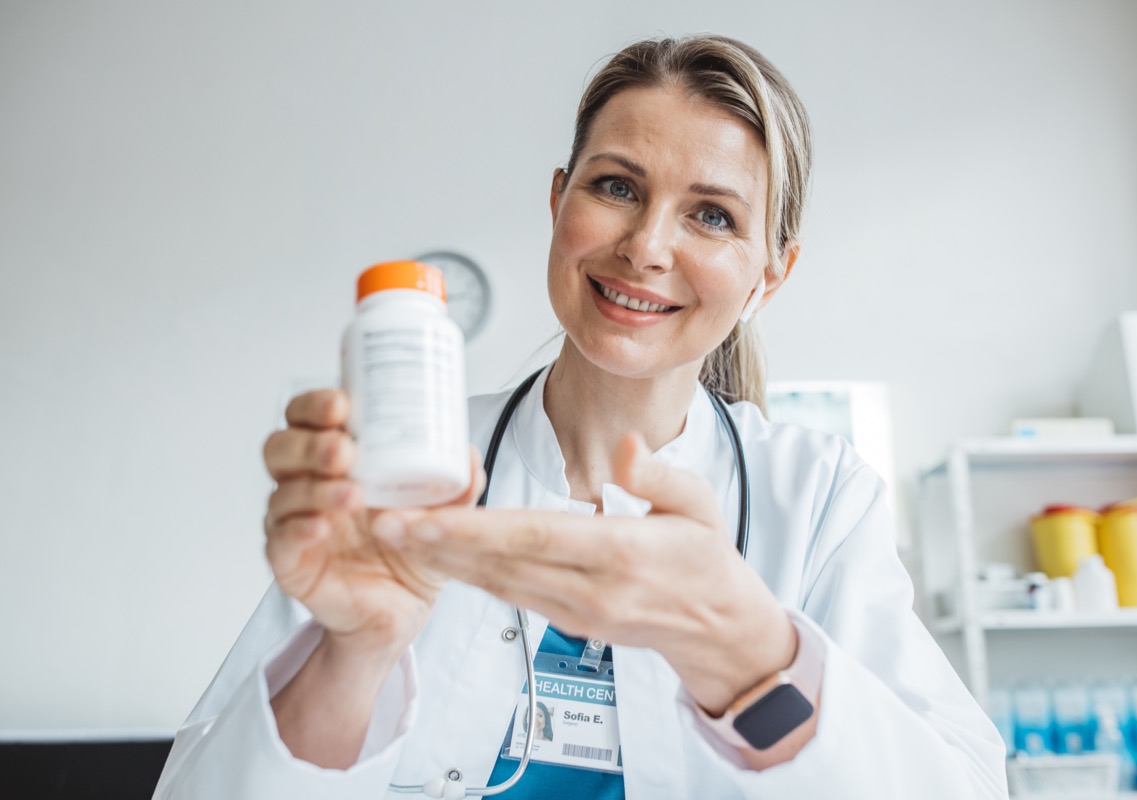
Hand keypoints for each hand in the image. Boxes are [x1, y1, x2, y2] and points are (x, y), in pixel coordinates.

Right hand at [262, 389, 485, 658]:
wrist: (403, 610)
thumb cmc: (410, 548)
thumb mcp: (442, 511)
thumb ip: (457, 485)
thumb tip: (469, 455)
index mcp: (336, 460)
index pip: (307, 417)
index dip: (316, 404)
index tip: (343, 404)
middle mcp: (307, 484)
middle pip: (281, 447)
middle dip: (310, 442)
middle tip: (346, 450)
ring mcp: (293, 522)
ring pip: (281, 492)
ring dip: (314, 487)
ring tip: (353, 494)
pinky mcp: (290, 562)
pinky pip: (279, 540)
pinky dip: (298, 528)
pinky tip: (321, 525)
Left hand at [373, 433, 796, 713]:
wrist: (717, 629)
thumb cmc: (707, 560)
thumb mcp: (702, 506)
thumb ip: (658, 477)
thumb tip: (623, 447)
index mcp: (623, 555)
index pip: (536, 538)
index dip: (474, 529)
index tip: (424, 517)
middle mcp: (591, 590)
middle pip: (502, 564)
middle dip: (438, 544)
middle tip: (382, 521)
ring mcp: (575, 612)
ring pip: (497, 583)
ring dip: (443, 560)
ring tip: (394, 532)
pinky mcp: (565, 621)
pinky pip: (510, 594)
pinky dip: (470, 573)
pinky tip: (439, 554)